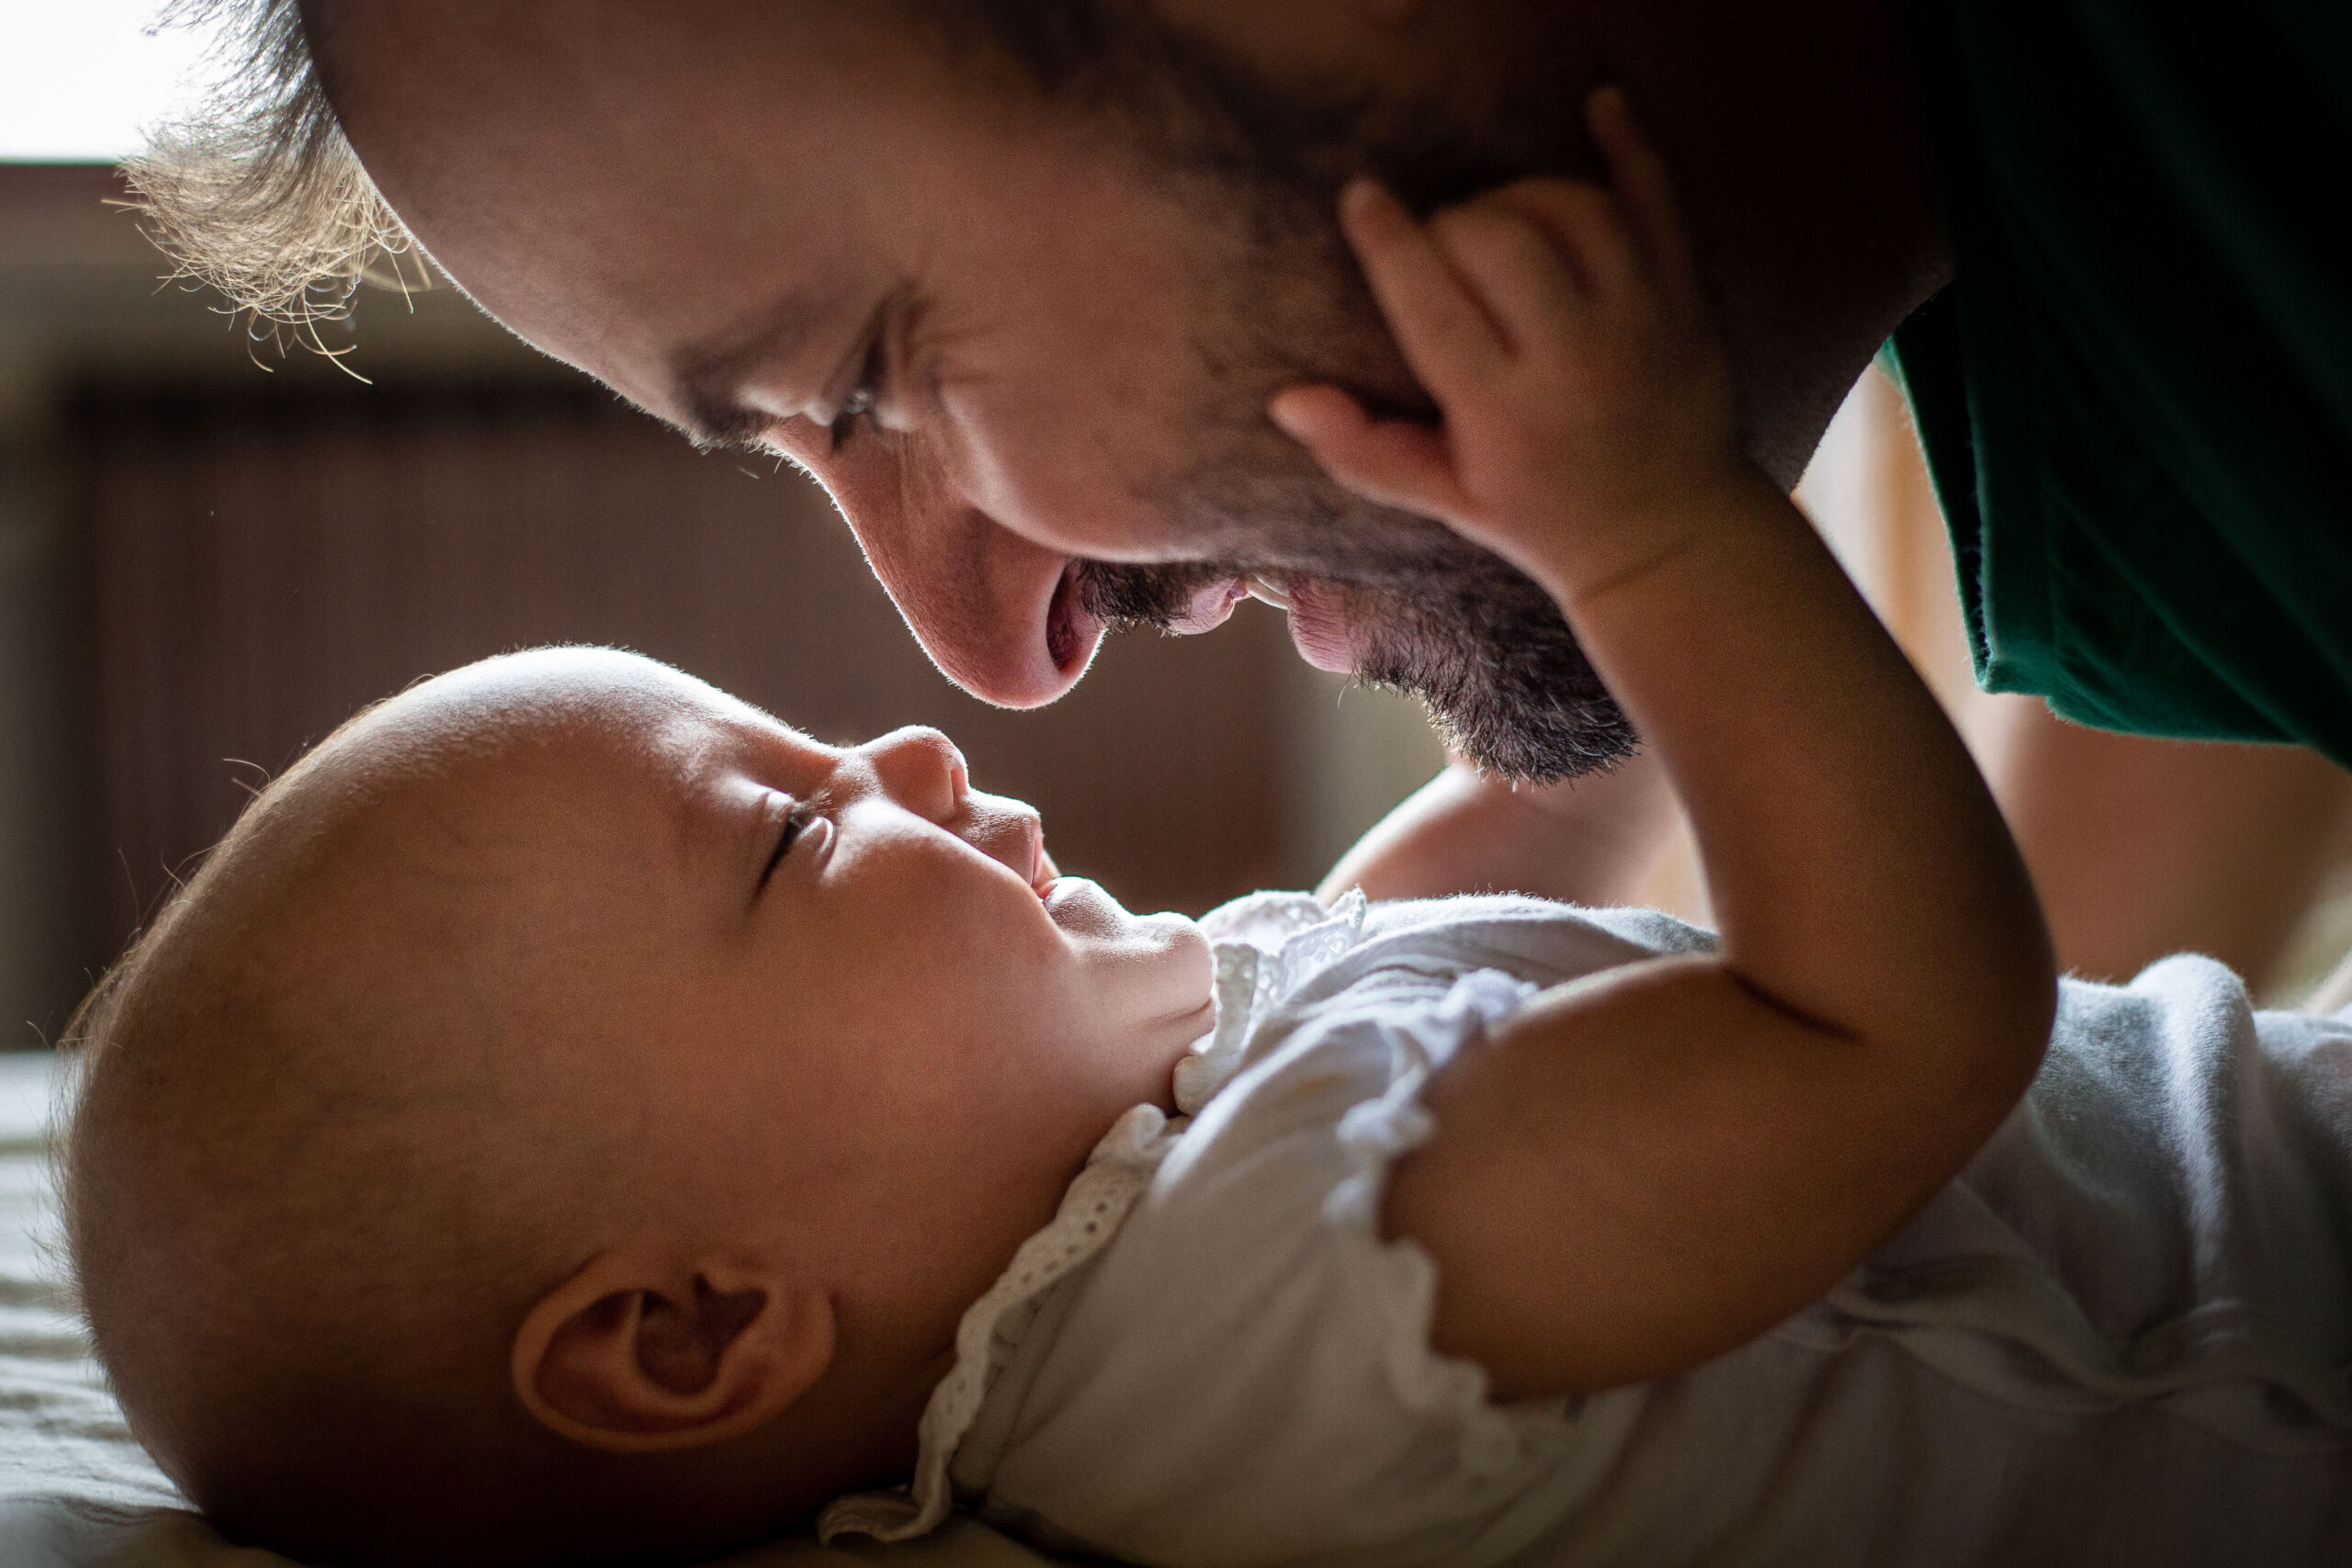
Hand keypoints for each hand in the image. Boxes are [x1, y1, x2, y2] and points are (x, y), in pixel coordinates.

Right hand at [1271, 89, 1748, 606]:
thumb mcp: (1445, 497)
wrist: (1667, 536)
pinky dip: (1630, 147)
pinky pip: (1658, 204)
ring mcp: (1640, 323)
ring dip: (1519, 195)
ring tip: (1493, 219)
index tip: (1362, 196)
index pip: (1434, 304)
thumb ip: (1365, 450)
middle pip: (1499, 242)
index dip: (1391, 241)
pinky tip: (1599, 104)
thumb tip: (1287, 400)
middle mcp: (1576, 362)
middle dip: (1452, 225)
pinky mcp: (1684, 299)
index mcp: (1505, 415)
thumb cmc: (1539, 514)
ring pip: (1572, 211)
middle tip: (1438, 246)